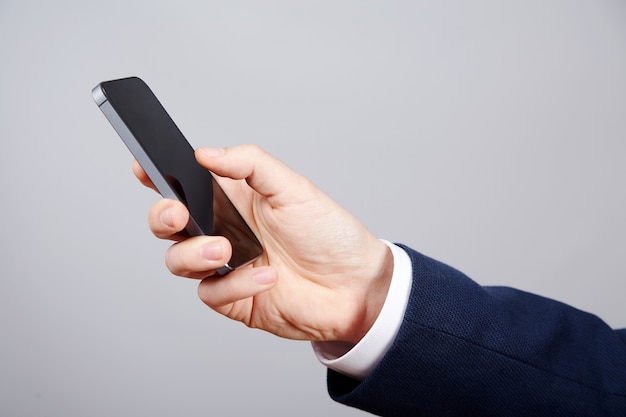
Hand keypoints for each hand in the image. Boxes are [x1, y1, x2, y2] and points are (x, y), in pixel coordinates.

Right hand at [135, 145, 392, 343]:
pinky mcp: (234, 298)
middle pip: (169, 224)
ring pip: (178, 260)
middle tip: (177, 213)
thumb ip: (250, 164)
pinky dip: (235, 284)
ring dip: (193, 253)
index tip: (142, 168)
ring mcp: (226, 266)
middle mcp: (223, 230)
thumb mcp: (292, 187)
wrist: (355, 285)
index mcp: (233, 199)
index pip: (186, 185)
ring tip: (225, 249)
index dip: (158, 176)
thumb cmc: (328, 232)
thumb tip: (206, 153)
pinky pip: (211, 292)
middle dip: (162, 217)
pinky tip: (265, 276)